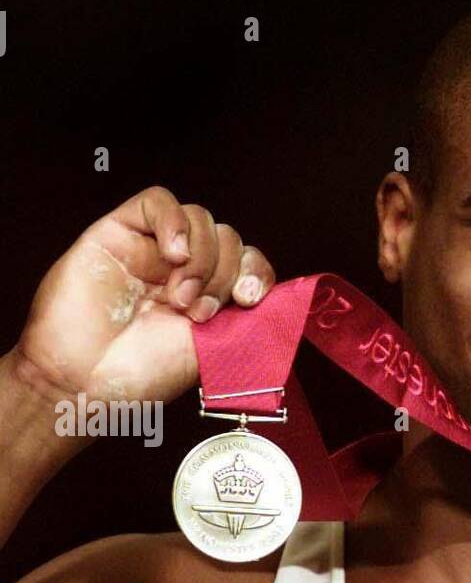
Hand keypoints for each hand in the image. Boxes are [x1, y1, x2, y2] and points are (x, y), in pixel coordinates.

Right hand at [12, 185, 275, 409]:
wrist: (85, 381)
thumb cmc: (139, 375)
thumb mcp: (211, 350)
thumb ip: (243, 319)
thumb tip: (272, 297)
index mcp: (209, 297)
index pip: (249, 264)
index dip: (256, 274)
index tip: (249, 299)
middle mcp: (183, 271)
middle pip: (229, 239)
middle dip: (224, 275)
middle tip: (199, 312)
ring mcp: (151, 250)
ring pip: (200, 219)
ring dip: (202, 258)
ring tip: (177, 297)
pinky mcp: (119, 231)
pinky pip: (158, 201)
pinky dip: (174, 222)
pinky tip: (173, 254)